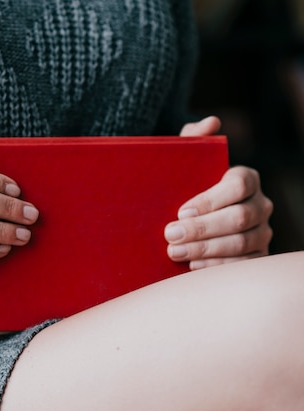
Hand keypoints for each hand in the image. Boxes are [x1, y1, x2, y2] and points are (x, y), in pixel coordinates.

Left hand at [164, 116, 273, 268]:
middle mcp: (260, 204)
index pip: (237, 186)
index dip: (209, 199)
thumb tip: (211, 122)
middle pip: (238, 218)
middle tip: (170, 235)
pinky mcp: (257, 255)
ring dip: (205, 249)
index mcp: (246, 178)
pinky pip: (242, 264)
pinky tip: (192, 267)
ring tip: (175, 252)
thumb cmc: (187, 185)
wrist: (189, 217)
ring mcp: (262, 232)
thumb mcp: (186, 162)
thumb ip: (194, 139)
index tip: (180, 211)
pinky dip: (216, 266)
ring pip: (240, 243)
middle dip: (202, 229)